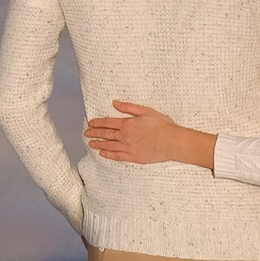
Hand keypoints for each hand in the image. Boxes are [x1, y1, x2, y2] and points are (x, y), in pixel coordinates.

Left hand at [85, 101, 216, 168]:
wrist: (173, 142)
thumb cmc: (162, 125)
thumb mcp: (145, 111)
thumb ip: (129, 107)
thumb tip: (115, 103)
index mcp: (127, 124)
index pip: (108, 122)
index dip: (98, 123)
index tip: (91, 123)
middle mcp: (125, 136)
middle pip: (106, 134)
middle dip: (94, 133)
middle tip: (86, 133)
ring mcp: (129, 147)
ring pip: (109, 145)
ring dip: (98, 144)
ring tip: (90, 143)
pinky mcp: (134, 157)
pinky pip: (118, 156)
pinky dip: (108, 154)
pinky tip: (102, 153)